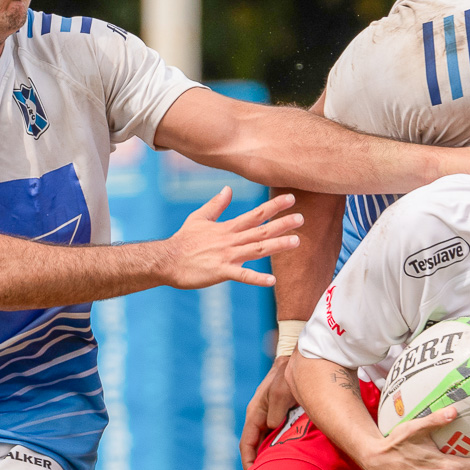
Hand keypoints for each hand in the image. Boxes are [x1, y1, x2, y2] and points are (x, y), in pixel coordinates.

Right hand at [164, 190, 302, 289]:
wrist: (167, 260)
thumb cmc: (183, 240)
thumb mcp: (199, 218)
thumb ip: (216, 205)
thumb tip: (228, 189)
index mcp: (228, 228)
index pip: (255, 214)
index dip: (274, 206)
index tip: (292, 198)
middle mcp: (231, 240)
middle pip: (261, 230)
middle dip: (282, 223)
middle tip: (302, 217)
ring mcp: (227, 255)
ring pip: (257, 249)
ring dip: (277, 245)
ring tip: (296, 241)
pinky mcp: (221, 271)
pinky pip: (242, 275)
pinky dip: (257, 278)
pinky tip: (272, 281)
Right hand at [240, 351, 300, 465]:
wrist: (297, 360)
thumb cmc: (287, 375)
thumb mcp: (280, 392)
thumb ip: (274, 411)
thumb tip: (272, 428)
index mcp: (255, 413)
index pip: (247, 444)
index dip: (249, 462)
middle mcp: (261, 417)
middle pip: (256, 447)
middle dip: (259, 464)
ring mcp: (271, 417)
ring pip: (267, 443)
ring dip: (270, 457)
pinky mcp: (282, 416)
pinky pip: (279, 436)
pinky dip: (281, 448)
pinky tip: (292, 457)